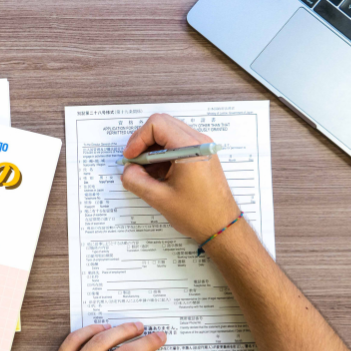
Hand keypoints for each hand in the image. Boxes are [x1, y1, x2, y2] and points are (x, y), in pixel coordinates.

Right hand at [120, 114, 239, 242]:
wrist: (222, 226)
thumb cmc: (199, 214)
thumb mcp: (160, 199)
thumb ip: (136, 181)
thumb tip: (127, 170)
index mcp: (190, 148)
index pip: (157, 125)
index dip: (138, 139)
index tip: (130, 157)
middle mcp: (198, 142)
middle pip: (162, 125)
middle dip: (143, 142)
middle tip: (134, 162)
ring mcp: (201, 147)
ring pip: (168, 134)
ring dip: (152, 149)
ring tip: (145, 172)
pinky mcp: (201, 155)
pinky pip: (176, 144)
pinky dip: (162, 155)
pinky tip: (156, 174)